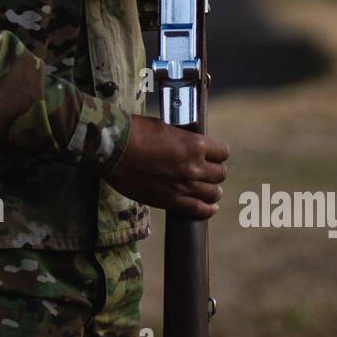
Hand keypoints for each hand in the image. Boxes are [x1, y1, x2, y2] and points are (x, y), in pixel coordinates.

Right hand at [105, 114, 229, 218]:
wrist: (113, 149)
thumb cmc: (134, 132)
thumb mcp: (164, 127)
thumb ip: (180, 137)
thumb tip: (185, 140)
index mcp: (194, 144)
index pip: (222, 152)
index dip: (218, 153)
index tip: (213, 155)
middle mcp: (193, 166)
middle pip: (220, 174)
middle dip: (215, 171)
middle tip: (208, 171)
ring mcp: (183, 186)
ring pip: (213, 193)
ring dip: (213, 190)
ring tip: (209, 189)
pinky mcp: (170, 201)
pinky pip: (198, 209)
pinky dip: (207, 210)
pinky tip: (211, 208)